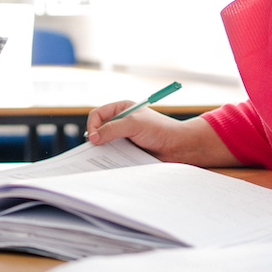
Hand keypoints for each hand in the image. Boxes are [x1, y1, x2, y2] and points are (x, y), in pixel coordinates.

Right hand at [84, 101, 238, 166]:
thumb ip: (111, 129)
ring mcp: (125, 137)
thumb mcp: (133, 124)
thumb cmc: (160, 129)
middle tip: (95, 149)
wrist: (178, 147)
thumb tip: (93, 138)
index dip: (93, 126)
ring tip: (104, 158)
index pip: (97, 115)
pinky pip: (114, 155)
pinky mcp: (129, 151)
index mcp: (122, 109)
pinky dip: (112, 159)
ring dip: (104, 151)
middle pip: (99, 130)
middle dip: (96, 139)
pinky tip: (114, 163)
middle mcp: (121, 122)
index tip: (93, 138)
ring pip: (105, 144)